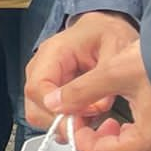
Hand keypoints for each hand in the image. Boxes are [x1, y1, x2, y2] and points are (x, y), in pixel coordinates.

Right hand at [25, 10, 140, 127]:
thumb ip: (101, 81)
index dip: (57, 109)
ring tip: (92, 116)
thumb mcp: (116, 52)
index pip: (37, 88)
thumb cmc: (109, 33)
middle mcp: (41, 66)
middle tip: (90, 123)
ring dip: (65, 122)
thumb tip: (90, 109)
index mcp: (53, 52)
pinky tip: (87, 115)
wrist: (106, 27)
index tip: (81, 117)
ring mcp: (43, 79)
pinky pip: (49, 113)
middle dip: (61, 121)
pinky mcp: (49, 90)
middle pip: (34, 106)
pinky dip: (67, 120)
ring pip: (39, 114)